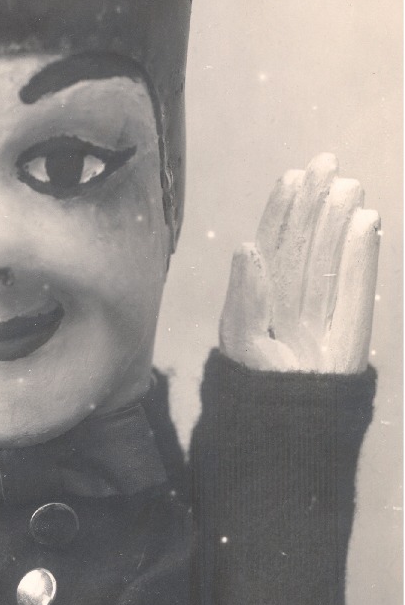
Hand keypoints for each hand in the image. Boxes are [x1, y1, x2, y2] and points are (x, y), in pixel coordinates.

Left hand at [219, 153, 379, 373]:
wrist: (280, 442)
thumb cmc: (249, 394)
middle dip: (315, 205)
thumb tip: (247, 246)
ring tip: (348, 185)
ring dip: (338, 221)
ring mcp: (323, 317)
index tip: (294, 175)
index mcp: (260, 301)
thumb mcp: (237, 343)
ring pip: (329, 260)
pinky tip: (366, 223)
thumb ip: (244, 297)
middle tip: (327, 162)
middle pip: (305, 245)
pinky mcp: (351, 336)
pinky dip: (360, 257)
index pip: (274, 246)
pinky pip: (356, 290)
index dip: (283, 211)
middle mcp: (292, 303)